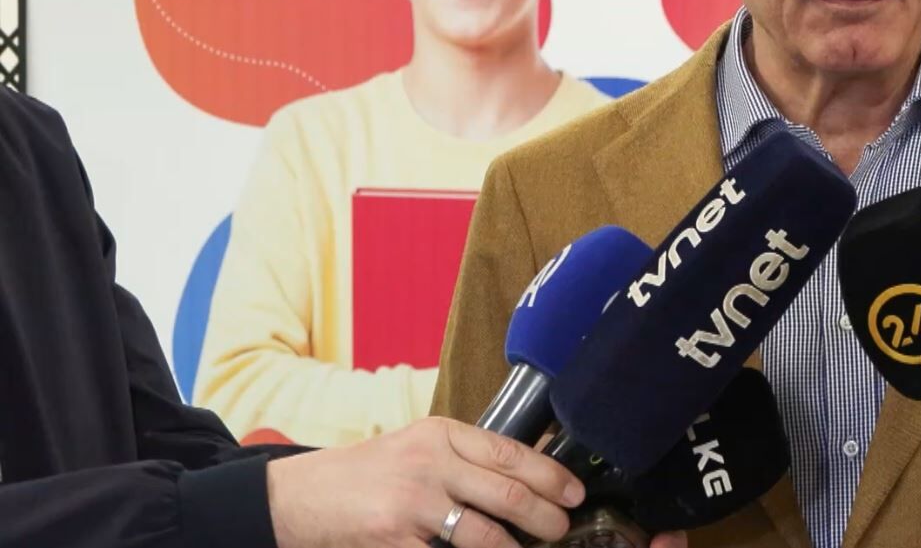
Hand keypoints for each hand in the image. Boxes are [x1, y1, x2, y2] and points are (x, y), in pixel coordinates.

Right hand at [265, 416, 586, 547]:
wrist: (297, 497)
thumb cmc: (365, 475)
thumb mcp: (417, 448)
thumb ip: (465, 457)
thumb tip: (527, 470)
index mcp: (440, 435)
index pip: (510, 453)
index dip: (549, 475)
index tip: (573, 492)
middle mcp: (429, 463)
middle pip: (507, 493)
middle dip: (544, 516)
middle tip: (562, 528)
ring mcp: (411, 504)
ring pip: (485, 533)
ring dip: (515, 547)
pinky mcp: (394, 540)